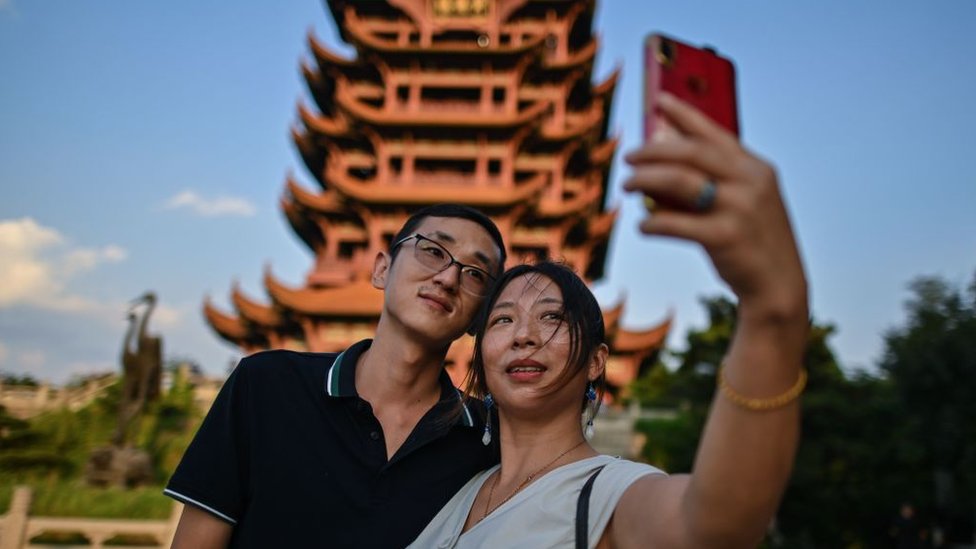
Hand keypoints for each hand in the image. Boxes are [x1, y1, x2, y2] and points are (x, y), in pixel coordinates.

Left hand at [623, 93, 806, 320]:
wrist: (778, 286)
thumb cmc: (750, 241)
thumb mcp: (739, 203)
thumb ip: (708, 180)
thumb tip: (660, 155)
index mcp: (755, 168)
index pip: (713, 132)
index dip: (684, 114)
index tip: (658, 101)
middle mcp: (750, 182)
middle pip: (691, 152)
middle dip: (652, 151)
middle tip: (628, 157)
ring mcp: (741, 208)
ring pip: (679, 181)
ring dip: (645, 180)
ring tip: (625, 185)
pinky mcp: (726, 237)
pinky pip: (676, 223)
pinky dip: (653, 222)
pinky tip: (643, 225)